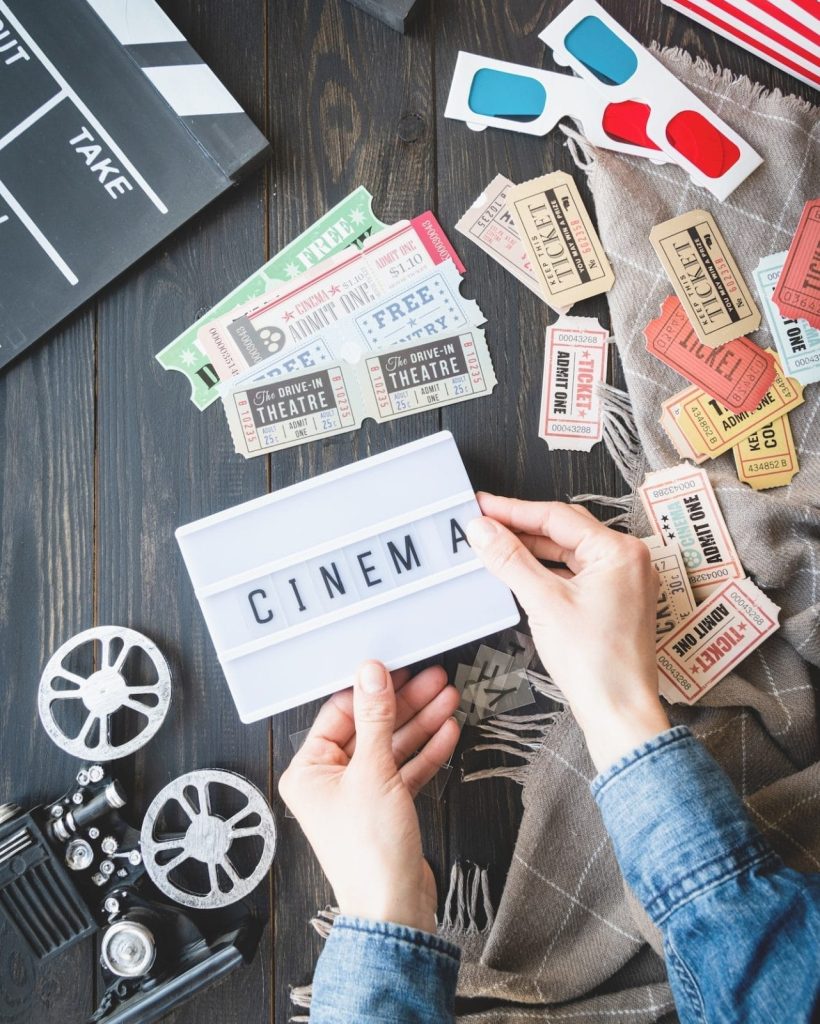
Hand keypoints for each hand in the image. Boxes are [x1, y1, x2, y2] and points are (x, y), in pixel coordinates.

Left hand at [279, 661, 459, 933]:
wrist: (394, 909)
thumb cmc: (369, 854)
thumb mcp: (372, 772)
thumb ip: (375, 718)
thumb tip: (372, 675)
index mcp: (309, 771)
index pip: (340, 713)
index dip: (371, 689)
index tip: (398, 668)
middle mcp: (330, 781)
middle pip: (370, 727)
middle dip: (405, 703)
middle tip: (433, 680)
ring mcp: (360, 795)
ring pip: (392, 746)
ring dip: (421, 723)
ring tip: (447, 697)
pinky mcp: (386, 808)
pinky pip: (405, 769)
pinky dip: (426, 751)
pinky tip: (446, 731)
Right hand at [466, 495, 669, 771]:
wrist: (618, 712)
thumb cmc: (595, 663)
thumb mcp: (544, 603)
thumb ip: (510, 560)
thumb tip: (482, 529)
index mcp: (620, 551)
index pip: (557, 517)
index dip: (514, 510)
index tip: (482, 505)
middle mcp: (627, 560)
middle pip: (564, 531)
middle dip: (520, 527)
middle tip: (482, 522)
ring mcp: (622, 582)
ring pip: (568, 553)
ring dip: (531, 549)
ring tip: (493, 545)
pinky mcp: (613, 602)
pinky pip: (574, 573)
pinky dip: (545, 570)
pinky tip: (518, 571)